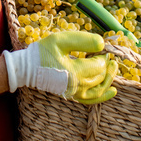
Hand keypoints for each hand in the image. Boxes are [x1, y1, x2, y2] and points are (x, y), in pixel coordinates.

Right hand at [3, 31, 117, 104]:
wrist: (26, 68)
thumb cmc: (43, 52)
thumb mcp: (61, 40)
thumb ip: (83, 41)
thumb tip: (102, 44)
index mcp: (75, 72)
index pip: (98, 66)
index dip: (104, 56)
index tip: (103, 48)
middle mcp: (77, 86)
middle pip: (100, 78)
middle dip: (108, 66)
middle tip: (110, 56)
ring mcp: (74, 93)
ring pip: (99, 90)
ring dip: (109, 79)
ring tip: (114, 69)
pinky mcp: (71, 95)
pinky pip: (91, 99)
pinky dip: (103, 96)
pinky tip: (113, 91)